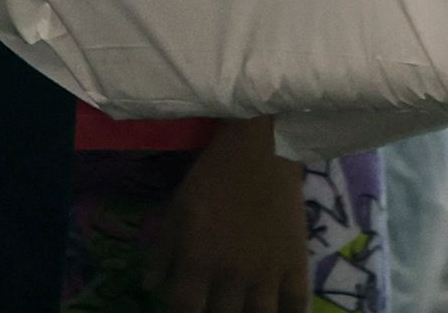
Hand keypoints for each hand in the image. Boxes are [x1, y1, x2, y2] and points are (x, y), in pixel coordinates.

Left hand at [156, 117, 314, 312]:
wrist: (261, 150)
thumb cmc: (214, 176)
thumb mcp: (178, 207)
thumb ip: (163, 250)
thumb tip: (151, 286)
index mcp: (200, 260)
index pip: (186, 308)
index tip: (186, 308)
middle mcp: (232, 274)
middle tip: (215, 304)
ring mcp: (267, 274)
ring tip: (244, 309)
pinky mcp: (296, 266)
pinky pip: (296, 307)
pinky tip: (279, 311)